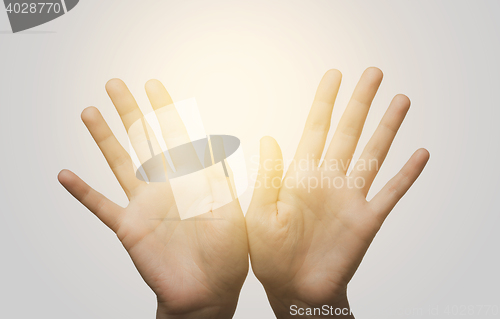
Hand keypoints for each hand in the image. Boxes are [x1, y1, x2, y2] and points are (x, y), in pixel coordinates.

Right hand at [58, 79, 248, 318]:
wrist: (209, 291)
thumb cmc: (226, 255)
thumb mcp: (231, 212)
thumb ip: (220, 180)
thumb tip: (215, 145)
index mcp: (191, 180)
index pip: (176, 136)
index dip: (164, 110)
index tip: (153, 85)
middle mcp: (164, 186)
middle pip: (143, 141)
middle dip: (130, 112)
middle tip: (115, 84)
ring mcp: (144, 205)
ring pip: (119, 163)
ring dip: (104, 138)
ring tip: (90, 112)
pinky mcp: (129, 227)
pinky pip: (101, 206)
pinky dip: (83, 192)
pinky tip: (65, 174)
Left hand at [246, 68, 428, 317]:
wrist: (294, 290)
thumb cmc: (270, 255)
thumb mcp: (260, 213)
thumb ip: (268, 175)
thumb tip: (268, 138)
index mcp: (300, 176)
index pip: (315, 128)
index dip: (325, 102)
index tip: (334, 75)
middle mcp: (328, 180)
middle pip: (348, 132)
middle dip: (360, 102)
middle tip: (373, 73)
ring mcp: (350, 198)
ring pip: (373, 154)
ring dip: (387, 128)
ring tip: (401, 100)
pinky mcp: (366, 220)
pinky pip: (391, 193)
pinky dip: (407, 175)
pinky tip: (420, 154)